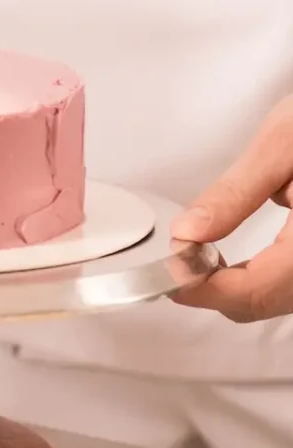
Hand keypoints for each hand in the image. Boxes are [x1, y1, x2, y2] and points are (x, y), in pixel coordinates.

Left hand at [171, 96, 292, 321]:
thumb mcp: (283, 144)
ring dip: (237, 287)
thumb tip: (189, 232)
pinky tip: (235, 260)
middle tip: (178, 260)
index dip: (203, 289)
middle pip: (264, 303)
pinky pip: (290, 286)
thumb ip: (235, 193)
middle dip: (215, 289)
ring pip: (278, 299)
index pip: (254, 290)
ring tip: (201, 256)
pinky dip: (259, 279)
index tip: (168, 275)